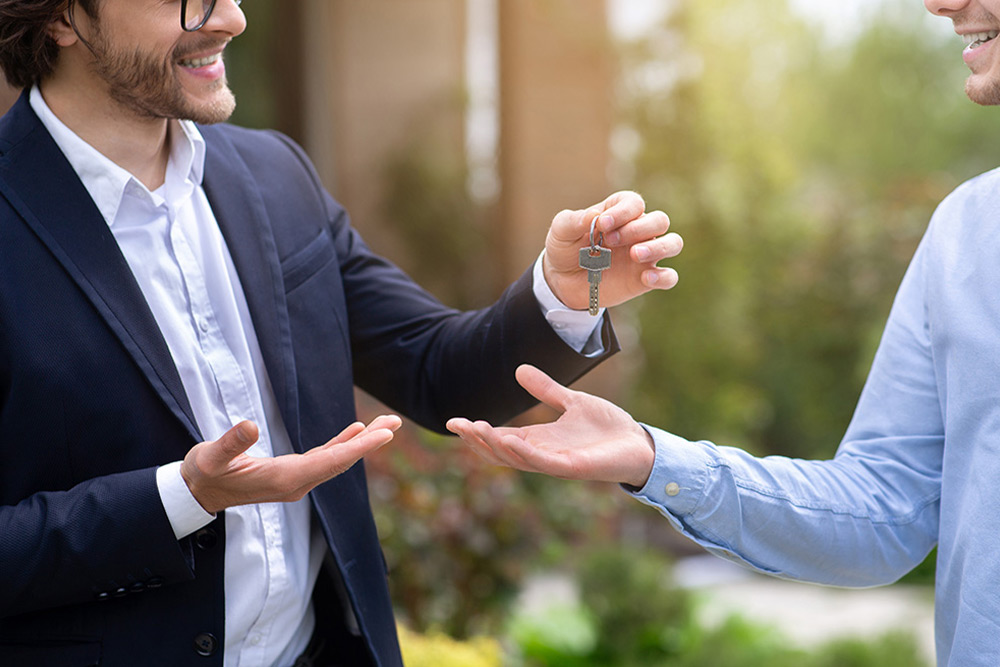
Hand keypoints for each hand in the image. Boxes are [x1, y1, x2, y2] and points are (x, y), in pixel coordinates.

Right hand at [181, 415, 401, 513]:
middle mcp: (296, 483)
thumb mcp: (210, 457)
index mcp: (283, 479)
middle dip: (370, 442)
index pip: (330, 460)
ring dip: (362, 442)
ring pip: (336, 459)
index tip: (384, 434)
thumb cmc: (202, 474)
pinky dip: (343, 443)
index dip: (359, 446)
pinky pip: (325, 458)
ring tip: (386, 424)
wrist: (197, 493)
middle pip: (341, 460)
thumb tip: (250, 425)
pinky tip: (357, 432)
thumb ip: (230, 444)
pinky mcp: (292, 473)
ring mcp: (296, 480)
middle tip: (395, 422)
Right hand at [446, 365, 654, 487]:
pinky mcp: (572, 468)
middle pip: (500, 452)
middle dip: (477, 441)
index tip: (455, 422)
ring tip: (477, 429)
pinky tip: (509, 440)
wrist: (640, 443)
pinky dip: (523, 453)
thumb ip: (546, 389)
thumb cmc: (608, 428)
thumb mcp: (572, 401)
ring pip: (515, 459)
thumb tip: (519, 370)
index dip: (477, 432)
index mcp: (540, 440)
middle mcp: (543, 454)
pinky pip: (541, 463)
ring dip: (494, 446)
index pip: (500, 438)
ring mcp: (555, 463)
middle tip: (458, 426)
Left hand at [543, 190, 681, 309]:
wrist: (563, 281)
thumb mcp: (560, 231)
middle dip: (639, 228)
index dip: (623, 211)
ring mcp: (645, 255)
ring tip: (634, 254)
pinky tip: (646, 278)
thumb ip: (573, 220)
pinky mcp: (645, 279)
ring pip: (673, 243)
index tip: (602, 224)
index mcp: (619, 212)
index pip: (634, 203)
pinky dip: (663, 276)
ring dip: (659, 247)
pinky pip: (669, 277)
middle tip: (611, 240)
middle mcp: (638, 230)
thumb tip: (594, 216)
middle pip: (660, 220)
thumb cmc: (566, 248)